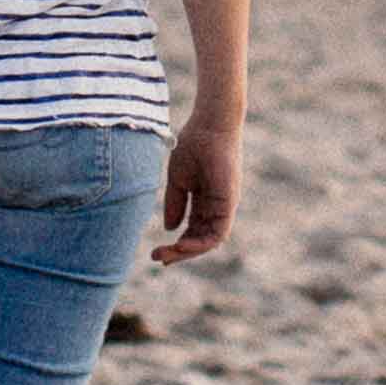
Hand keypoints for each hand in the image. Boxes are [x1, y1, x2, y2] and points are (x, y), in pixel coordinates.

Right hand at [150, 109, 240, 266]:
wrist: (208, 126)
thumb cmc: (194, 145)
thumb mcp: (178, 179)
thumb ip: (175, 204)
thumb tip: (170, 229)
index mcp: (205, 202)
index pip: (192, 231)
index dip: (176, 245)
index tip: (156, 251)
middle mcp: (216, 207)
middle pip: (199, 240)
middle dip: (179, 253)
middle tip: (157, 258)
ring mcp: (224, 206)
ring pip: (209, 241)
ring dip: (188, 252)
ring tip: (167, 255)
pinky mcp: (228, 203)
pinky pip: (218, 232)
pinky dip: (201, 243)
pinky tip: (182, 245)